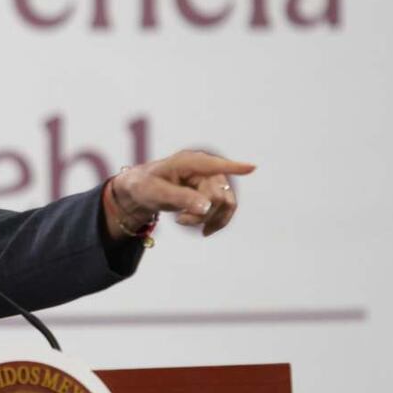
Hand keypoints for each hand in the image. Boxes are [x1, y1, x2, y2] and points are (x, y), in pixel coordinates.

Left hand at [110, 150, 255, 237]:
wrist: (141, 191)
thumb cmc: (145, 186)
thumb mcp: (157, 193)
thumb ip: (182, 198)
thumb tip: (206, 207)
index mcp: (189, 162)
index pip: (214, 165)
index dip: (233, 167)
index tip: (252, 168)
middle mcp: (205, 168)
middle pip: (219, 196)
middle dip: (203, 214)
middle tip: (180, 221)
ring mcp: (211, 180)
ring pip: (226, 204)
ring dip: (209, 219)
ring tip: (185, 222)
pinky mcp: (213, 192)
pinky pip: (226, 209)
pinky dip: (216, 221)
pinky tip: (203, 230)